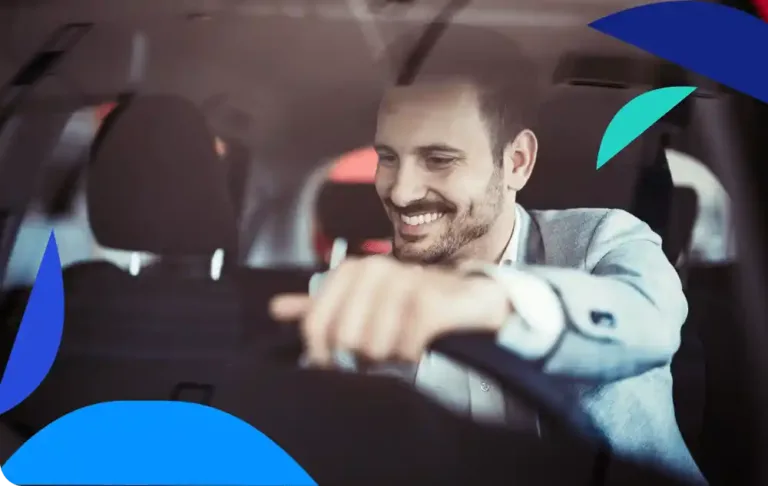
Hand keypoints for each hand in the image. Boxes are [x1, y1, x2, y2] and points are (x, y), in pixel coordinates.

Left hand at [269, 256, 512, 365]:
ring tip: (401, 349)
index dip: (323, 356)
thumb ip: (321, 308)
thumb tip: (275, 308)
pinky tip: (419, 349)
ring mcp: (403, 282)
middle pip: (343, 339)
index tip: (339, 366)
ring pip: (371, 345)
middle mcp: (374, 269)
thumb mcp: (362, 304)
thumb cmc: (408, 306)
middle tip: (380, 357)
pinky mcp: (428, 301)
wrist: (468, 301)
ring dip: (388, 359)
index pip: (315, 325)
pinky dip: (410, 356)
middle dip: (360, 359)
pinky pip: (403, 346)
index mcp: (351, 270)